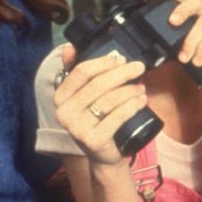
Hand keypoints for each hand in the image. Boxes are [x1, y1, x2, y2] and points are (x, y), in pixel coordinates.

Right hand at [53, 45, 146, 165]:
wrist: (103, 154)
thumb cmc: (97, 120)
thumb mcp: (85, 96)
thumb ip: (79, 73)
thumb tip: (69, 47)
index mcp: (60, 98)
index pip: (81, 72)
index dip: (103, 63)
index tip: (120, 59)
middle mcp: (64, 113)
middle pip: (97, 85)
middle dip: (122, 73)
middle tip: (139, 67)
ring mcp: (77, 128)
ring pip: (109, 100)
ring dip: (130, 90)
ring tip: (141, 87)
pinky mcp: (93, 140)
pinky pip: (117, 117)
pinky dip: (132, 106)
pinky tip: (142, 101)